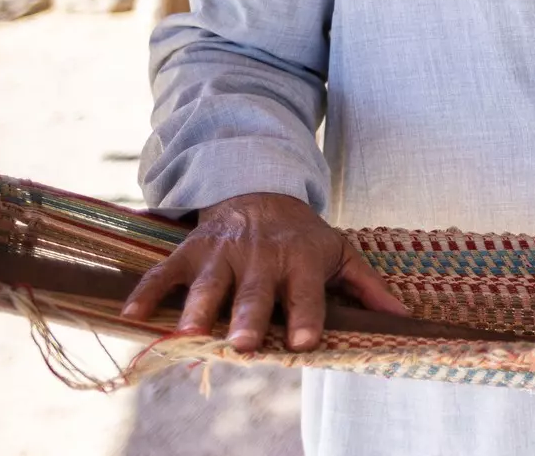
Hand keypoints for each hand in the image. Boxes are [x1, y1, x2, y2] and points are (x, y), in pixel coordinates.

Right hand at [119, 192, 408, 351]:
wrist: (260, 191)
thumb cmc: (304, 238)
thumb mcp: (340, 253)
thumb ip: (367, 287)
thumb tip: (404, 318)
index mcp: (300, 261)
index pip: (307, 293)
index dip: (307, 316)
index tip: (305, 341)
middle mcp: (261, 258)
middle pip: (254, 293)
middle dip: (248, 318)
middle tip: (242, 343)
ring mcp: (223, 254)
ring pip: (209, 283)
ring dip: (198, 306)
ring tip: (188, 331)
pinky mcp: (190, 251)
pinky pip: (165, 272)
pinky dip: (147, 291)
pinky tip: (130, 315)